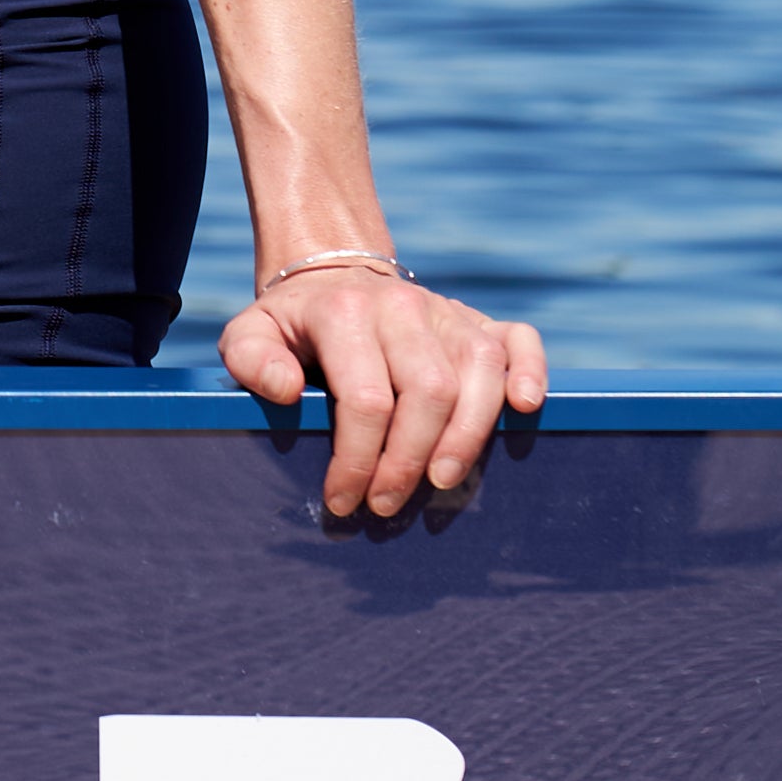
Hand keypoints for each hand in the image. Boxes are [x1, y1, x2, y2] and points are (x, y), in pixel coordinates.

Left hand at [218, 265, 546, 518]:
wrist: (334, 278)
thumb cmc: (293, 326)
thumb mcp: (250, 335)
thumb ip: (251, 359)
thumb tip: (285, 391)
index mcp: (345, 312)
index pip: (365, 398)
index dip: (358, 459)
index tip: (344, 499)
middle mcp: (403, 308)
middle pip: (428, 393)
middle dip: (409, 460)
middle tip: (387, 502)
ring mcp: (448, 312)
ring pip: (480, 373)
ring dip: (467, 436)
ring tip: (443, 481)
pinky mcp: (479, 320)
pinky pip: (520, 340)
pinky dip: (531, 372)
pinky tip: (524, 408)